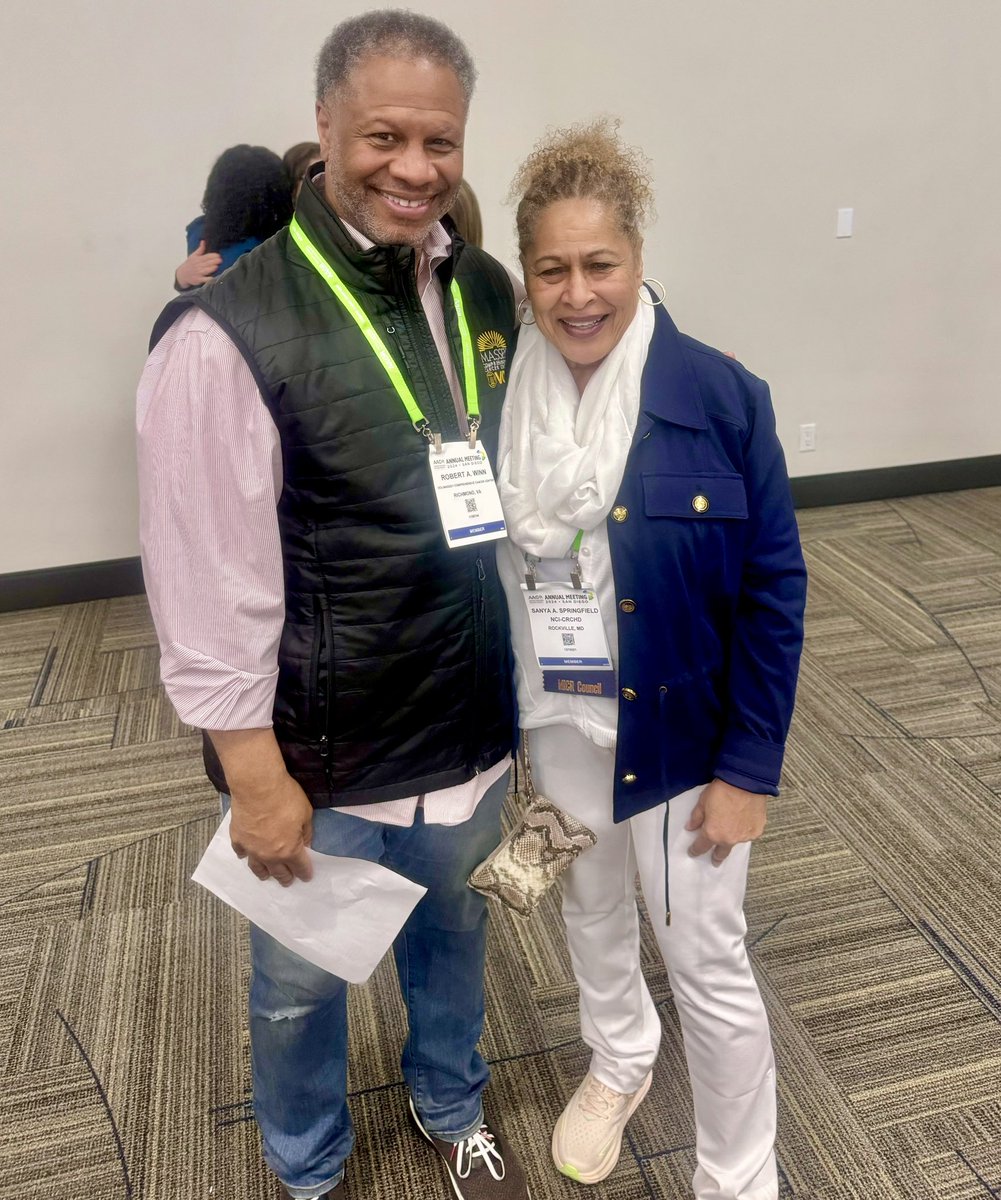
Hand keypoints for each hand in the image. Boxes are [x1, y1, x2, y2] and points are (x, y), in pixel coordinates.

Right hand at [175, 240, 221, 288]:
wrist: (182, 274)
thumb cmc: (190, 264)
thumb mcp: (194, 255)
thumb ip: (200, 249)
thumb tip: (203, 241)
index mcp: (197, 259)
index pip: (206, 257)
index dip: (212, 256)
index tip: (218, 255)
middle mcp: (198, 266)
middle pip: (206, 263)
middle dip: (213, 261)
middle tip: (220, 260)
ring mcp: (198, 273)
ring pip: (205, 270)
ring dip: (210, 269)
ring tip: (216, 267)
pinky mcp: (198, 280)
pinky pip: (204, 279)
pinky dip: (208, 279)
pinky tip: (212, 278)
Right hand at [206, 728, 313, 886]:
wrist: (257, 787)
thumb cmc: (286, 798)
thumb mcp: (306, 813)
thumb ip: (306, 832)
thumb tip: (305, 843)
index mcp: (289, 850)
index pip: (299, 867)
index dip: (304, 873)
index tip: (307, 877)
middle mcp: (270, 855)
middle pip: (278, 873)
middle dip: (285, 878)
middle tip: (288, 882)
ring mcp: (251, 849)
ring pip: (257, 868)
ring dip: (264, 873)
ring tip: (267, 876)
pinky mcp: (238, 839)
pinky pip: (241, 853)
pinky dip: (245, 856)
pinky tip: (246, 855)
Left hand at [686, 778, 766, 866]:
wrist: (746, 782)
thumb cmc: (721, 791)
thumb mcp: (702, 802)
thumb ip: (696, 818)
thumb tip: (690, 828)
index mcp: (712, 833)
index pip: (701, 847)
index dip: (695, 850)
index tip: (692, 852)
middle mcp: (729, 839)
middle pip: (720, 853)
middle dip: (716, 857)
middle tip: (715, 861)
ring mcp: (744, 836)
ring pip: (735, 842)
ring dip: (731, 839)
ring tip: (731, 832)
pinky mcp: (756, 831)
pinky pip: (748, 834)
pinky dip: (744, 831)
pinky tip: (743, 823)